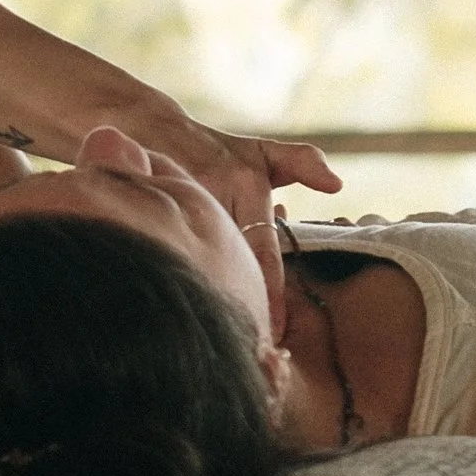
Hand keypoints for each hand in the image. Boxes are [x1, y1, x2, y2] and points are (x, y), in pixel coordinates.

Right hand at [159, 121, 341, 337]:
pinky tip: (181, 309)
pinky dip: (177, 277)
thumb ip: (300, 164)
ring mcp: (172, 201)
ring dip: (208, 296)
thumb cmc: (210, 147)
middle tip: (254, 352)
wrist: (140, 124)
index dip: (270, 294)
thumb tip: (336, 185)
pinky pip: (166, 252)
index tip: (274, 333)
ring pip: (197, 261)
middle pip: (230, 263)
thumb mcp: (256, 151)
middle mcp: (212, 191)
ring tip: (221, 346)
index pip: (263, 249)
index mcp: (245, 182)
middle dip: (240, 305)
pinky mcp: (142, 206)